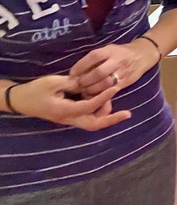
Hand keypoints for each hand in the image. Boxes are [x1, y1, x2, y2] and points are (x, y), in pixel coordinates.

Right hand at [7, 76, 130, 130]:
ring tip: (112, 96)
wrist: (20, 100)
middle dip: (111, 120)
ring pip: (91, 122)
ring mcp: (69, 119)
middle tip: (127, 114)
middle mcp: (69, 119)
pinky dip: (97, 109)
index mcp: (64, 111)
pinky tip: (102, 97)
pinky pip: (87, 116)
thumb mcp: (53, 82)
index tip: (115, 87)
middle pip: (94, 124)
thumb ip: (73, 83)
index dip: (103, 97)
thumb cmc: (35, 91)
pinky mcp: (69, 116)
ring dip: (104, 113)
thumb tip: (89, 81)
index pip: (89, 107)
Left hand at [69, 42, 159, 98]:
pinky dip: (101, 94)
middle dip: (85, 80)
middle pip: (98, 72)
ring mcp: (123, 72)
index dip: (81, 66)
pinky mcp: (127, 82)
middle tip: (78, 84)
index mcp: (111, 51)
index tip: (72, 73)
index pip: (94, 57)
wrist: (143, 55)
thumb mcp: (110, 49)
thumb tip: (78, 71)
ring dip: (92, 89)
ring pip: (105, 84)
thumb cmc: (121, 52)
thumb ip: (96, 58)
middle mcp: (117, 61)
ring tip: (85, 91)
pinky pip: (112, 90)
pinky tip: (94, 94)